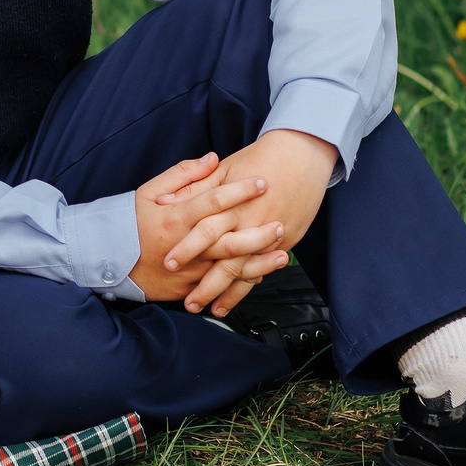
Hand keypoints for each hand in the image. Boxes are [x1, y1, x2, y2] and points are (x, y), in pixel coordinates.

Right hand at [127, 154, 285, 303]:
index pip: (214, 201)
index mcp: (176, 217)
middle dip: (258, 233)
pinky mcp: (185, 288)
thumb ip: (183, 174)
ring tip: (283, 254)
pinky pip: (217, 285)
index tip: (262, 182)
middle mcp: (184, 245)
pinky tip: (259, 275)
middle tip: (280, 223)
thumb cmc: (128, 221)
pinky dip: (240, 281)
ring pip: (228, 268)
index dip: (240, 190)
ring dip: (258, 262)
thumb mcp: (149, 191)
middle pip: (228, 239)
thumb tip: (213, 159)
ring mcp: (186, 270)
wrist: (104, 260)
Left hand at [154, 130, 336, 317]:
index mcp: (232, 202)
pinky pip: (264, 268)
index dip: (186, 248)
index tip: (169, 265)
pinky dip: (249, 285)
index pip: (204, 229)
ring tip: (211, 310)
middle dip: (206, 284)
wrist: (302, 155)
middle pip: (225, 259)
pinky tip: (237, 298)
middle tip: (188, 303)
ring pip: (245, 271)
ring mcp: (269, 234)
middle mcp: (250, 222)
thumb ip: (193, 187)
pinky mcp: (286, 240)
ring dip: (227, 293)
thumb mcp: (224, 169)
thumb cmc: (260, 158)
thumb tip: (164, 201)